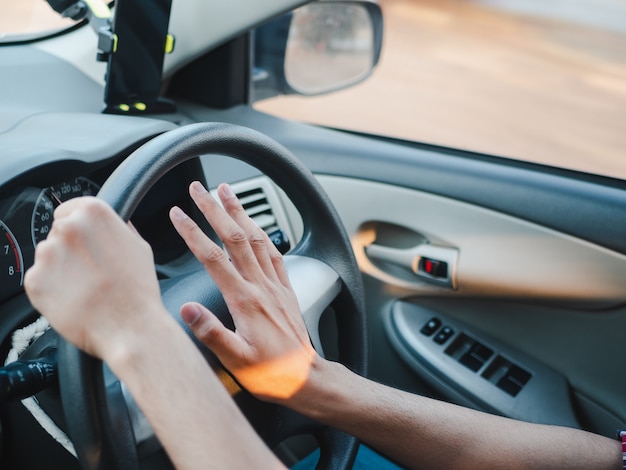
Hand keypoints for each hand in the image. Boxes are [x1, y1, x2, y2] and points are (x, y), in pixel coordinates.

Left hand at [24, 197, 164, 358]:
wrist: (131, 327)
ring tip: (85, 287)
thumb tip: (113, 224)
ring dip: (61, 268)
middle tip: (91, 270)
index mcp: (94, 213)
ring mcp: (48, 254)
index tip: (85, 241)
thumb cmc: (138, 290)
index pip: (70, 209)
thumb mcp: (139, 247)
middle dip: (71, 249)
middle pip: (58, 233)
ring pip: (48, 256)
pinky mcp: (35, 280)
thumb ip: (119, 229)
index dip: (79, 227)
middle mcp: (68, 228)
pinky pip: (40, 280)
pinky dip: (52, 289)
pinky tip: (74, 298)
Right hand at [169, 181, 317, 402]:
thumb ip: (211, 333)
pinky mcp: (285, 289)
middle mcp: (261, 286)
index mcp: (244, 301)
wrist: (305, 377)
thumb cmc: (270, 373)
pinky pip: (274, 252)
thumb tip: (187, 310)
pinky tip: (257, 225)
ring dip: (240, 212)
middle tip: (199, 189)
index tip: (178, 214)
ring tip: (227, 192)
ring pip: (256, 238)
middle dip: (215, 209)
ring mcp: (275, 285)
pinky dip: (263, 232)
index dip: (193, 233)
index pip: (213, 258)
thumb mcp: (235, 360)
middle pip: (235, 238)